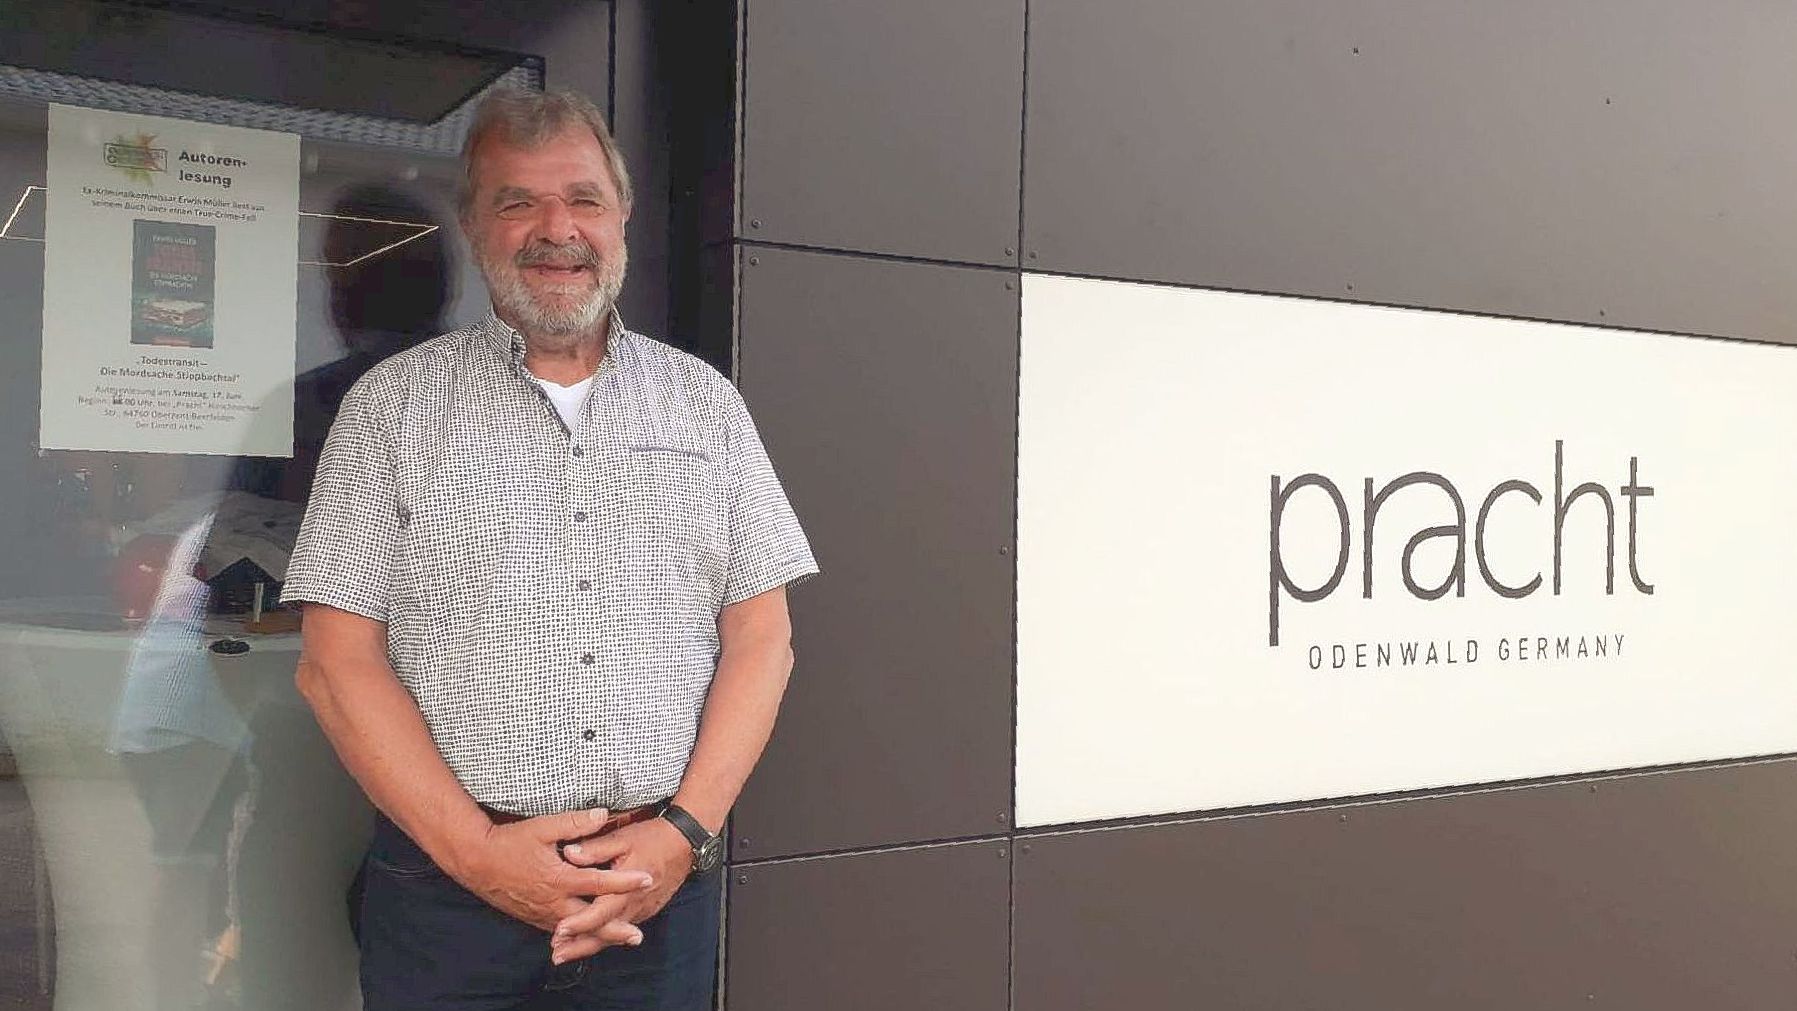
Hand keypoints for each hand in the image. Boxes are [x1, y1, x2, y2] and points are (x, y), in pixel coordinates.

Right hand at [448, 808, 654, 944]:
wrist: (476, 861)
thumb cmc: (510, 841)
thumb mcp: (543, 827)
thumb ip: (575, 822)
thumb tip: (603, 815)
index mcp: (559, 878)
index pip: (599, 883)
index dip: (625, 881)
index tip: (647, 879)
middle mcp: (553, 901)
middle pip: (590, 919)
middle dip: (615, 928)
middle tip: (637, 935)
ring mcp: (542, 913)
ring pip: (575, 930)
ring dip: (598, 936)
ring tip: (620, 939)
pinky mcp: (533, 917)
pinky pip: (559, 931)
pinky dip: (576, 936)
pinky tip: (588, 937)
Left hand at [550, 817, 695, 961]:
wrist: (684, 843)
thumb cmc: (653, 839)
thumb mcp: (622, 838)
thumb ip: (595, 848)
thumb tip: (569, 853)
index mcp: (626, 889)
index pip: (599, 913)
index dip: (579, 924)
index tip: (559, 931)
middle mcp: (634, 905)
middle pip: (605, 933)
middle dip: (580, 946)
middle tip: (557, 955)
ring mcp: (641, 910)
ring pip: (614, 935)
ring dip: (591, 944)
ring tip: (568, 952)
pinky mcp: (645, 910)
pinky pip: (623, 928)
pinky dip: (606, 937)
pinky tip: (591, 939)